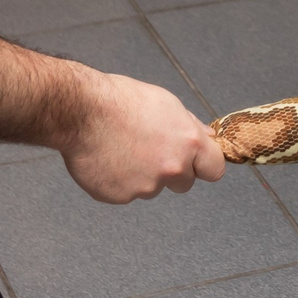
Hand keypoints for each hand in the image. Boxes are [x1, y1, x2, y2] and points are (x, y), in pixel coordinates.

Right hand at [60, 69, 226, 201]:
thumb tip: (208, 136)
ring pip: (151, 187)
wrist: (82, 112)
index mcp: (187, 142)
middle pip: (184, 183)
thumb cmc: (121, 101)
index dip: (205, 165)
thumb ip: (190, 125)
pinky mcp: (121, 196)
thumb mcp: (165, 103)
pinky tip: (108, 159)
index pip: (215, 169)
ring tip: (122, 148)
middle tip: (149, 150)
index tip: (197, 162)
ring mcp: (146, 186)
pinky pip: (126, 193)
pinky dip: (119, 181)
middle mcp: (171, 168)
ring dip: (142, 175)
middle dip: (172, 172)